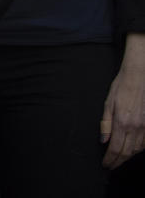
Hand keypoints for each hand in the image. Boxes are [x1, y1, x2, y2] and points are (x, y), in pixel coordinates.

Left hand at [102, 33, 144, 167]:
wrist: (140, 77)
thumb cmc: (122, 87)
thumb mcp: (108, 103)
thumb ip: (106, 124)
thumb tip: (103, 140)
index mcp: (122, 122)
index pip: (115, 148)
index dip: (110, 159)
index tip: (105, 164)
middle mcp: (135, 127)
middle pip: (127, 152)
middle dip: (118, 161)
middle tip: (111, 165)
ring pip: (137, 150)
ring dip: (128, 156)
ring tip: (119, 159)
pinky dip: (138, 149)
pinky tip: (132, 149)